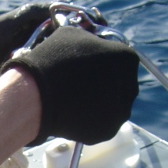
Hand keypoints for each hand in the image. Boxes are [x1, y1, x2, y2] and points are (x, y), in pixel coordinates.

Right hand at [3, 27, 139, 145]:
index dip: (105, 67)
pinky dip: (91, 123)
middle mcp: (131, 86)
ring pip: (115, 109)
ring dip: (101, 107)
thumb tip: (90, 49)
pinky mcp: (107, 132)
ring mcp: (120, 112)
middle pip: (123, 88)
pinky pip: (103, 126)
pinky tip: (75, 117)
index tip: (90, 71)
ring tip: (77, 104)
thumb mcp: (74, 36)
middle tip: (83, 89)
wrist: (36, 95)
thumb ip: (91, 43)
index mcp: (126, 57)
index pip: (123, 63)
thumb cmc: (53, 61)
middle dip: (108, 88)